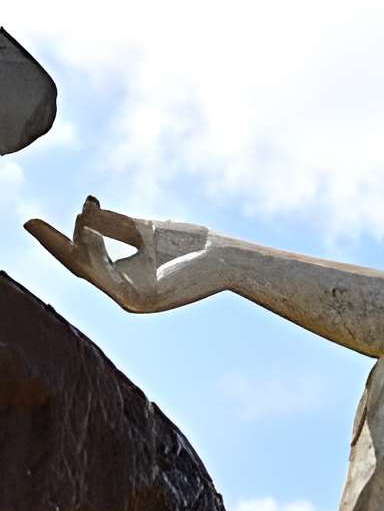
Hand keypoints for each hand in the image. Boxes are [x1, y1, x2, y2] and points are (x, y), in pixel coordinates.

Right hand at [25, 198, 223, 312]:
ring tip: (77, 218)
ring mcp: (131, 300)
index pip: (82, 258)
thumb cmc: (191, 244)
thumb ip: (113, 223)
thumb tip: (82, 210)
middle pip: (78, 268)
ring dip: (80, 244)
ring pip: (91, 272)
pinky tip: (88, 232)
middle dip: (54, 245)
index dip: (58, 240)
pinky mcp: (141, 300)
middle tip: (31, 223)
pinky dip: (96, 254)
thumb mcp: (144, 230)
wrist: (226, 258)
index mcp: (122, 276)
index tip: (31, 221)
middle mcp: (123, 292)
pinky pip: (108, 277)